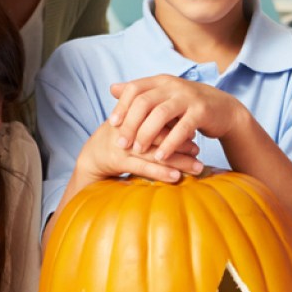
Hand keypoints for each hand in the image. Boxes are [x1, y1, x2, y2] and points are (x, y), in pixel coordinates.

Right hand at [77, 118, 201, 185]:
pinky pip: (144, 168)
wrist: (92, 155)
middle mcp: (129, 128)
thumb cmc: (121, 137)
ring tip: (197, 166)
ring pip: (156, 153)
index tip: (196, 130)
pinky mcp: (119, 161)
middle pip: (161, 135)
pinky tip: (177, 177)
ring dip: (179, 161)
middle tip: (199, 150)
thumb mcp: (134, 122)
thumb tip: (184, 118)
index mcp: (134, 114)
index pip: (160, 117)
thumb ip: (155, 118)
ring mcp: (124, 145)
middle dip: (182, 143)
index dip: (178, 124)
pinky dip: (161, 173)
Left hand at [109, 76, 245, 160]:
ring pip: (160, 114)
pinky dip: (169, 144)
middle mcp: (174, 85)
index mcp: (161, 81)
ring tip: (138, 151)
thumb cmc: (188, 106)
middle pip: (144, 102)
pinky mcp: (202, 111)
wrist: (224, 109)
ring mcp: (188, 97)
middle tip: (121, 144)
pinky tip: (161, 157)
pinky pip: (182, 128)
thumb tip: (112, 88)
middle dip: (130, 124)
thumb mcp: (165, 96)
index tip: (112, 124)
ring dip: (146, 135)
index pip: (134, 88)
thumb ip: (141, 93)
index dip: (121, 106)